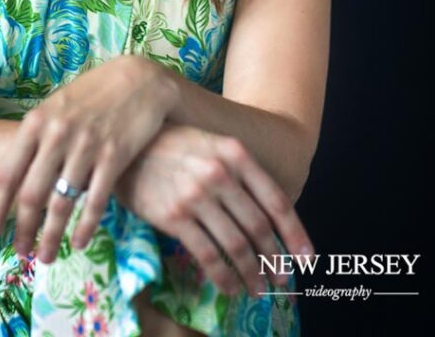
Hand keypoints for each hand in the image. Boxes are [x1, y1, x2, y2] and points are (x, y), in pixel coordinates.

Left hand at [0, 55, 175, 261]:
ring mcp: (87, 145)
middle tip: (20, 253)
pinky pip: (95, 200)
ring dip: (52, 236)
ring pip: (62, 203)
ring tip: (46, 257)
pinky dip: (85, 227)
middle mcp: (57, 135)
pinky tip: (79, 242)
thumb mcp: (51, 112)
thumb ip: (22, 145)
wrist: (138, 79)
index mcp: (36, 122)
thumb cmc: (89, 96)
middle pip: (32, 194)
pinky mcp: (115, 155)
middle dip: (23, 230)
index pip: (8, 174)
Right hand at [114, 122, 314, 298]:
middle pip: (258, 227)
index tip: (307, 259)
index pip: (276, 200)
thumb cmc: (172, 146)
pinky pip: (207, 255)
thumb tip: (267, 218)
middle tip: (281, 280)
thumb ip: (239, 173)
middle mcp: (220, 173)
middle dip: (274, 259)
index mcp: (235, 154)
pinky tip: (230, 288)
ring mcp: (196, 195)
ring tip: (258, 289)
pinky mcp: (174, 216)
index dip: (295, 234)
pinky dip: (223, 278)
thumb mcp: (212, 145)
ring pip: (235, 245)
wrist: (127, 145)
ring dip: (251, 274)